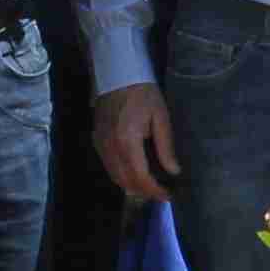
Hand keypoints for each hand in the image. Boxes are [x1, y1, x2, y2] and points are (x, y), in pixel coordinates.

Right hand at [96, 85, 178, 204]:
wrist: (117, 75)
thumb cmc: (143, 93)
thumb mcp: (161, 117)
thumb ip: (166, 147)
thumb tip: (173, 171)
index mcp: (128, 141)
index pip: (140, 177)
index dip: (154, 190)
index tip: (168, 195)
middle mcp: (110, 147)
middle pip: (125, 182)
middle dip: (144, 192)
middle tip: (161, 193)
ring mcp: (100, 145)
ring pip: (115, 177)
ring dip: (132, 186)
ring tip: (150, 187)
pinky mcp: (96, 141)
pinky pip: (108, 167)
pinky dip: (121, 176)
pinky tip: (134, 174)